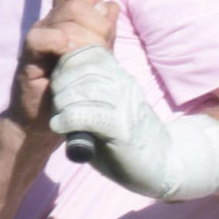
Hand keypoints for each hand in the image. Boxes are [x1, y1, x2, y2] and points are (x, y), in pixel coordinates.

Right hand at [7, 0, 119, 137]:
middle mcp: (53, 22)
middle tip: (96, 55)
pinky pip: (43, 37)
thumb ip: (104, 32)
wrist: (45, 121)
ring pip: (65, 17)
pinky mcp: (29, 55)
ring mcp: (40, 36)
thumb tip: (109, 6)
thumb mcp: (96, 59)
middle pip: (79, 4)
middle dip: (96, 29)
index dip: (97, 8)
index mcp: (69, 20)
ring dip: (83, 42)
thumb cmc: (73, 90)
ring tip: (82, 65)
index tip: (102, 34)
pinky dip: (59, 46)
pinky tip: (65, 61)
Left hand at [48, 45, 218, 202]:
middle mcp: (124, 85)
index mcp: (121, 77)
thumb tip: (56, 92)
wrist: (163, 166)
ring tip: (59, 118)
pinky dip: (67, 119)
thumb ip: (87, 99)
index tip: (58, 85)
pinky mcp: (121, 128)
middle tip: (56, 106)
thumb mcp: (107, 112)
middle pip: (82, 69)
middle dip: (60, 85)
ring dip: (63, 103)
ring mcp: (125, 105)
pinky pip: (86, 115)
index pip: (90, 53)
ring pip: (82, 90)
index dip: (67, 65)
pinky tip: (61, 127)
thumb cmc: (127, 143)